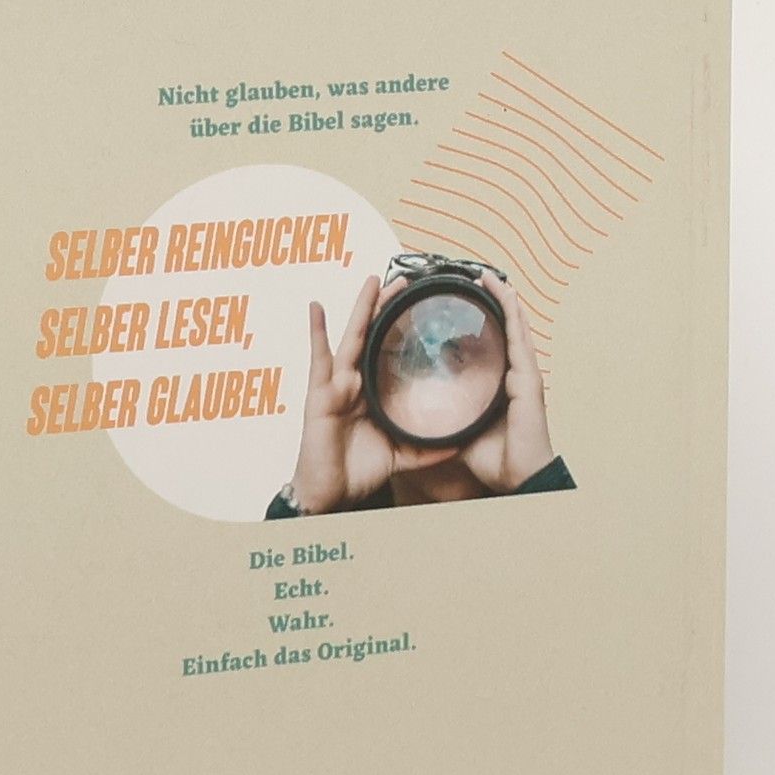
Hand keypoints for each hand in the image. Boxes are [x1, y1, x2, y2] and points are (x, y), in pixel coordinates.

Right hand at [290, 275, 410, 513]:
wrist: (331, 495)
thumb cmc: (356, 472)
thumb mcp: (400, 455)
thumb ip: (425, 448)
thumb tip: (458, 444)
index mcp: (371, 393)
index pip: (390, 352)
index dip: (402, 328)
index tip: (420, 305)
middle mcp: (353, 383)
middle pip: (373, 337)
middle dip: (386, 307)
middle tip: (404, 279)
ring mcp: (335, 385)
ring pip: (352, 339)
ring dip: (362, 308)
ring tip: (373, 280)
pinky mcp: (320, 394)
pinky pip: (318, 358)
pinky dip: (316, 331)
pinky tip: (316, 307)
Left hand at [459, 272, 557, 491]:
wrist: (518, 479)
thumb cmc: (497, 460)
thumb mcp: (461, 432)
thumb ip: (445, 419)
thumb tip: (420, 414)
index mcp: (501, 386)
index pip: (489, 347)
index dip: (480, 325)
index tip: (464, 307)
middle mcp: (514, 375)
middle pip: (504, 330)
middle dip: (492, 304)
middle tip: (476, 279)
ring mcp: (524, 374)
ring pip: (515, 326)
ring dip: (503, 299)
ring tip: (489, 276)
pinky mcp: (528, 377)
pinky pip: (519, 336)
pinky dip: (512, 311)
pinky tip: (503, 292)